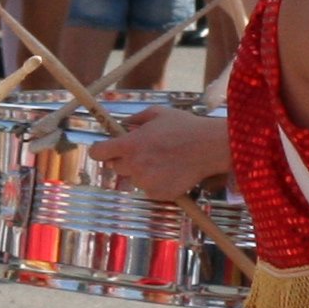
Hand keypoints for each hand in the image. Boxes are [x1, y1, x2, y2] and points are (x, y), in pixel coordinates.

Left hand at [95, 104, 231, 200]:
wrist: (210, 147)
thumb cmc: (185, 127)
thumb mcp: (157, 113)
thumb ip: (135, 119)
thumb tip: (122, 125)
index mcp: (129, 145)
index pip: (98, 153)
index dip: (101, 150)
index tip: (106, 149)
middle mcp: (134, 166)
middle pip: (116, 167)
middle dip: (125, 160)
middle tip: (144, 152)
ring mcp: (146, 182)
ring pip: (133, 179)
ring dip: (141, 172)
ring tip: (162, 161)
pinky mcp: (159, 194)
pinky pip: (149, 190)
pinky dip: (156, 183)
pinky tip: (170, 171)